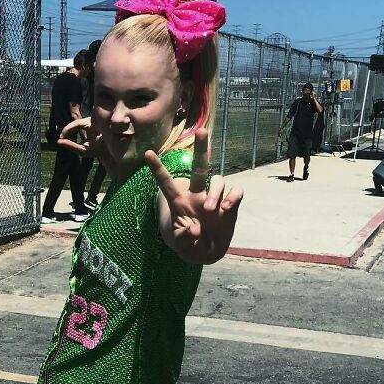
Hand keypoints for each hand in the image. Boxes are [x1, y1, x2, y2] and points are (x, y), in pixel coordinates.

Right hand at [57, 117, 114, 170]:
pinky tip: (70, 136)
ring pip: (79, 122)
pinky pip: (81, 124)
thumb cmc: (99, 151)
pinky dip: (75, 130)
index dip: (67, 130)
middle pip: (77, 122)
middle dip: (68, 130)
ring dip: (71, 130)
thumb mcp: (85, 151)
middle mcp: (95, 120)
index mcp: (95, 126)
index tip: (61, 138)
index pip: (78, 123)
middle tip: (62, 138)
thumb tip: (58, 142)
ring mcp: (94, 119)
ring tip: (65, 138)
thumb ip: (72, 146)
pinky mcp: (92, 121)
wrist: (112, 150)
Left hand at [144, 129, 242, 264]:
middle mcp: (197, 195)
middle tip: (202, 131)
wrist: (208, 253)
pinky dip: (233, 197)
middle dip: (201, 149)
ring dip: (216, 192)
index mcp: (180, 202)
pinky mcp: (230, 205)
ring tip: (211, 209)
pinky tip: (227, 208)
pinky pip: (236, 191)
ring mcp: (214, 198)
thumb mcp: (183, 246)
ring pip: (218, 180)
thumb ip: (184, 238)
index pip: (167, 183)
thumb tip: (195, 228)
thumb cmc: (190, 246)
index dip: (157, 169)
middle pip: (199, 168)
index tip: (147, 153)